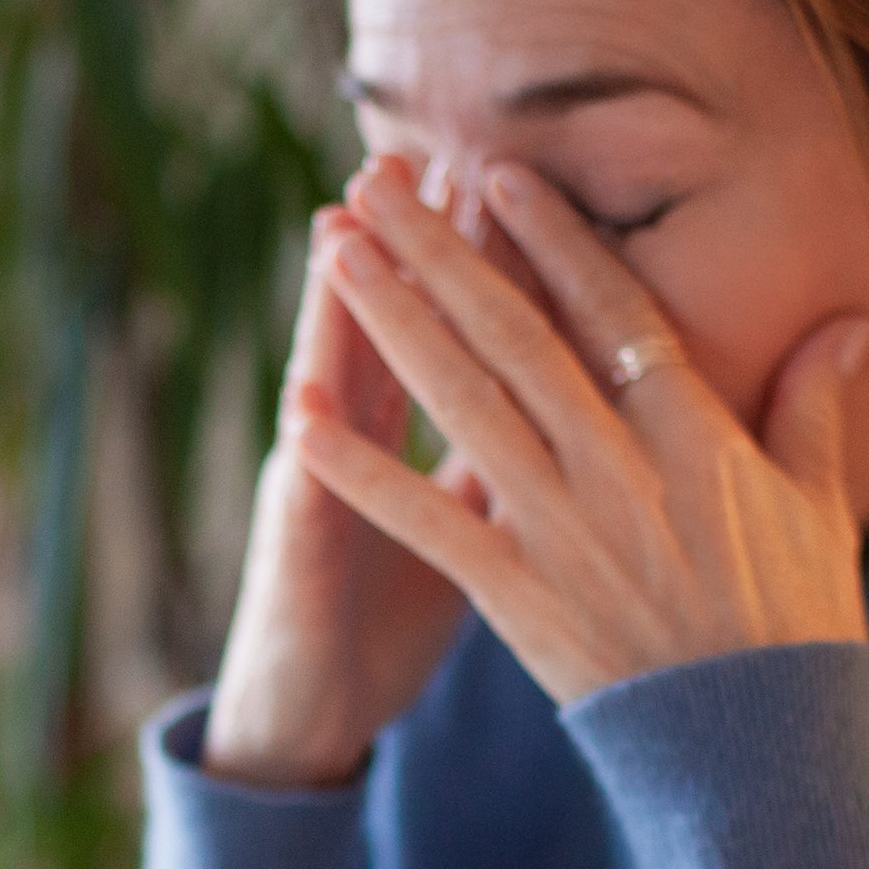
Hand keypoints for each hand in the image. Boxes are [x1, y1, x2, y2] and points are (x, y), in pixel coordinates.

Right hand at [203, 206, 472, 788]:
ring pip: (326, 392)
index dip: (477, 259)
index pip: (454, 331)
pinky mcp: (296, 565)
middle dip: (406, 249)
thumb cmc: (382, 616)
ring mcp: (318, 499)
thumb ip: (506, 454)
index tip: (505, 176)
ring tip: (337, 232)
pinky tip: (299, 407)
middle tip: (423, 155)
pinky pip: (304, 510)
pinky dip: (306, 461)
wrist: (309, 713)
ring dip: (330, 316)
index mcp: (408, 437)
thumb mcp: (463, 527)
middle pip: (387, 331)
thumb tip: (571, 393)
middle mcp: (355, 449)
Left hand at [289, 157, 868, 708]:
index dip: (551, 237)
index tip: (498, 171)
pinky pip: (424, 522)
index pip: (611, 309)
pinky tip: (302, 419)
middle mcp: (620, 466)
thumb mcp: (818, 501)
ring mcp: (564, 529)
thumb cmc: (793, 622)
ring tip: (335, 253)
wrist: (757, 745)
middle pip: (514, 335)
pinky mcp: (517, 596)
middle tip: (376, 184)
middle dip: (440, 252)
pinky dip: (360, 472)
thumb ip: (816, 402)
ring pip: (462, 403)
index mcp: (693, 433)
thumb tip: (851, 318)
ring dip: (390, 322)